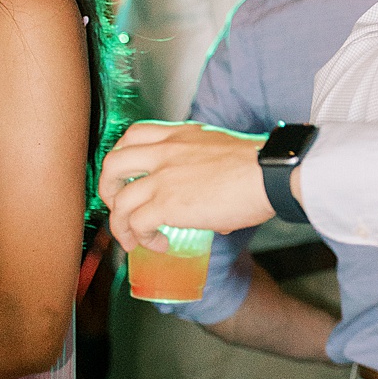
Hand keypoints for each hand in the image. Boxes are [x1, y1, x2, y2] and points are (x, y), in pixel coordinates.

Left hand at [99, 121, 272, 248]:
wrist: (269, 174)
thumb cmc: (259, 165)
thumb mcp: (222, 150)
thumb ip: (204, 170)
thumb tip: (210, 209)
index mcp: (180, 134)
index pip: (134, 134)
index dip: (123, 157)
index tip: (129, 175)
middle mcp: (165, 151)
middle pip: (112, 164)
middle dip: (108, 189)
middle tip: (119, 207)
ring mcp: (162, 177)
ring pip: (119, 201)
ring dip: (122, 225)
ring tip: (136, 239)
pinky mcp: (166, 203)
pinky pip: (136, 223)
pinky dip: (141, 238)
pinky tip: (159, 244)